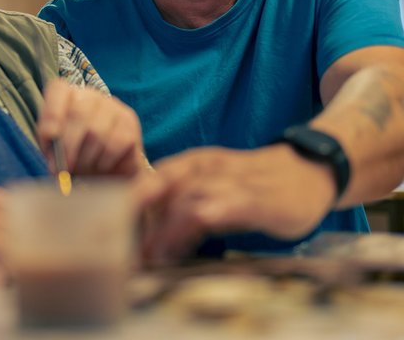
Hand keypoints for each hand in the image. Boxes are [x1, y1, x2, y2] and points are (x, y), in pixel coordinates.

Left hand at [36, 78, 147, 176]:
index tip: (50, 136)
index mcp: (68, 96)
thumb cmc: (77, 155)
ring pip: (96, 132)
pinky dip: (104, 161)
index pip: (58, 89)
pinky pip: (114, 144)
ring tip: (85, 168)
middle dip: (68, 145)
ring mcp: (114, 106)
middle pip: (78, 113)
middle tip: (65, 167)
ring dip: (87, 157)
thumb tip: (55, 162)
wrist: (109, 170)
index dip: (52, 112)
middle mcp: (92, 95)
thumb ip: (53, 150)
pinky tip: (102, 165)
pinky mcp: (129, 121)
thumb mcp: (57, 151)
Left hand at [133, 144, 336, 264]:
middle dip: (134, 219)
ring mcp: (229, 182)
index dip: (126, 204)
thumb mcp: (216, 182)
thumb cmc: (256, 183)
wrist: (310, 172)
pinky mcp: (251, 201)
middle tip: (117, 246)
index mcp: (194, 162)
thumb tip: (150, 230)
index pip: (149, 179)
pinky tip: (176, 250)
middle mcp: (206, 167)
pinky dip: (187, 231)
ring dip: (158, 231)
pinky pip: (211, 212)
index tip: (108, 229)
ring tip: (144, 256)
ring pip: (181, 200)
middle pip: (158, 189)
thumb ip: (186, 199)